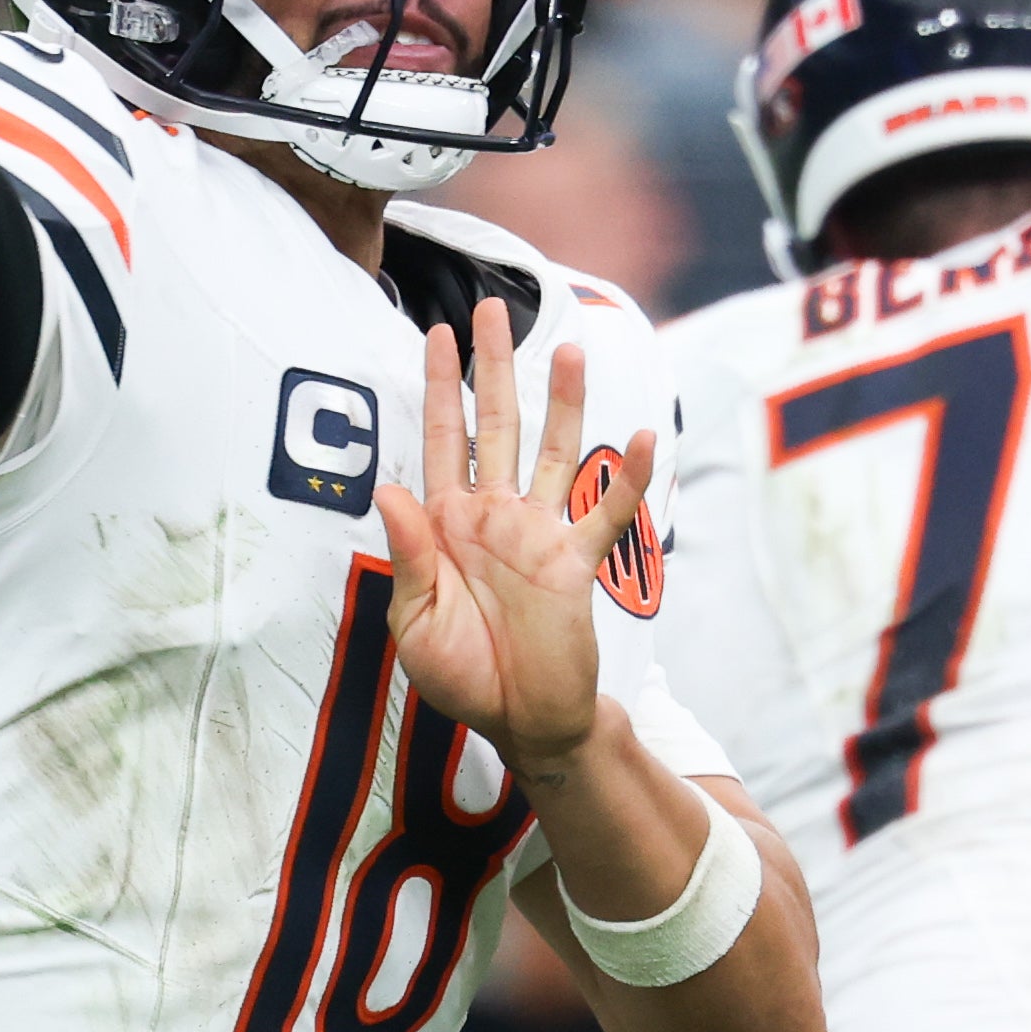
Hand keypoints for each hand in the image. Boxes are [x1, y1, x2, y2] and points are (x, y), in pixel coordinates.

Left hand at [381, 297, 645, 779]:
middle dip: (492, 368)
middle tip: (491, 309)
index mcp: (446, 525)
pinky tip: (641, 435)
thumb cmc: (463, 676)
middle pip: (494, 425)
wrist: (523, 722)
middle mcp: (493, 516)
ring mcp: (538, 533)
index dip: (436, 388)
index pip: (439, 440)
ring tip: (567, 348)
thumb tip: (390, 489)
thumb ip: (409, 556)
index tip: (435, 333)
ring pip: (551, 452)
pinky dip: (626, 477)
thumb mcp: (416, 623)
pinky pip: (607, 512)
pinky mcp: (577, 562)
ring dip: (562, 402)